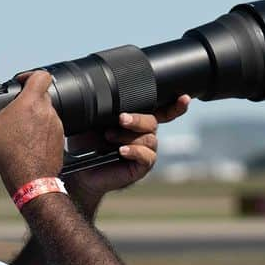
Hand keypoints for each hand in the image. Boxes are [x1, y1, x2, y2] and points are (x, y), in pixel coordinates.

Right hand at [0, 71, 64, 191]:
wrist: (29, 179)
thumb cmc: (6, 154)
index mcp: (31, 102)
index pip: (41, 75)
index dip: (29, 75)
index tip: (20, 82)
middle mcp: (48, 111)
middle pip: (41, 95)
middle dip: (28, 99)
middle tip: (14, 110)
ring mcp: (56, 126)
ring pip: (46, 112)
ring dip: (34, 116)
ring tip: (19, 129)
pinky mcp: (60, 140)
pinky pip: (51, 128)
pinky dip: (40, 131)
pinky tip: (27, 142)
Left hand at [64, 95, 191, 199]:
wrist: (79, 170)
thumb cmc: (85, 143)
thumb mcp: (91, 121)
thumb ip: (102, 109)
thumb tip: (101, 94)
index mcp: (136, 121)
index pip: (160, 111)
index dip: (175, 105)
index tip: (185, 97)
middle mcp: (144, 134)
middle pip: (152, 122)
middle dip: (138, 119)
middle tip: (121, 118)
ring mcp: (145, 150)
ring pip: (149, 138)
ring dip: (129, 136)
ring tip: (110, 138)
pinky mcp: (142, 166)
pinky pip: (147, 156)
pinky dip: (134, 151)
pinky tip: (121, 151)